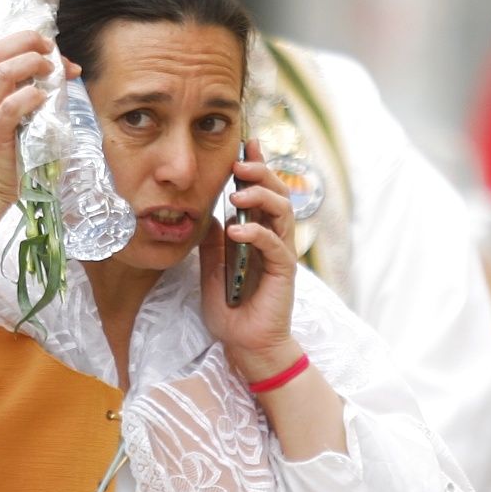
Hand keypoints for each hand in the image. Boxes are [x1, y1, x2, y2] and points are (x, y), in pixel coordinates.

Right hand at [0, 31, 75, 211]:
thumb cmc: (2, 159)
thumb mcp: (11, 121)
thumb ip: (26, 98)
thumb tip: (60, 77)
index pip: (0, 50)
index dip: (28, 43)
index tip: (55, 53)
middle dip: (27, 41)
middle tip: (51, 50)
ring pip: (1, 71)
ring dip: (31, 63)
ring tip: (51, 70)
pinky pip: (9, 107)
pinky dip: (29, 97)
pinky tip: (43, 98)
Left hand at [199, 139, 300, 381]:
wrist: (246, 346)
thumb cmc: (232, 312)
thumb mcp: (212, 272)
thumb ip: (211, 245)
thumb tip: (206, 216)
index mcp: (257, 235)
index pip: (261, 193)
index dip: (257, 168)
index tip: (246, 145)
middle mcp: (273, 240)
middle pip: (278, 194)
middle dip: (261, 173)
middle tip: (241, 164)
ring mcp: (281, 255)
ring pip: (282, 212)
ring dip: (260, 197)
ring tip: (236, 194)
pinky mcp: (284, 273)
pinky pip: (274, 245)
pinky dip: (255, 233)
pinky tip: (235, 230)